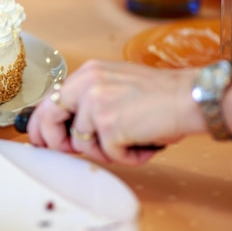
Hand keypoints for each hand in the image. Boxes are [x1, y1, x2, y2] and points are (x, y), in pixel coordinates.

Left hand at [26, 60, 201, 164]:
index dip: (42, 124)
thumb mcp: (116, 86)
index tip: (41, 141)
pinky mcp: (110, 125)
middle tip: (68, 152)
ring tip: (132, 141)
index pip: (51, 99)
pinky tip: (144, 143)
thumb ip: (90, 101)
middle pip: (50, 118)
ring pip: (82, 144)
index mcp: (88, 73)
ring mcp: (96, 105)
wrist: (190, 97)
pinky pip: (108, 155)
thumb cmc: (160, 96)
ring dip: (106, 151)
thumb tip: (67, 131)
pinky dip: (127, 157)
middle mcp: (87, 84)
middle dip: (56, 141)